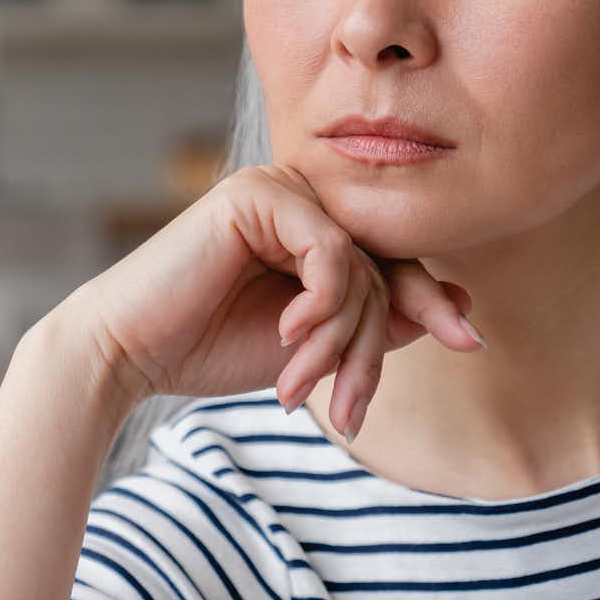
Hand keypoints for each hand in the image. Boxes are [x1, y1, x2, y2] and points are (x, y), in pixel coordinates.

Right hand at [54, 163, 483, 440]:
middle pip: (381, 270)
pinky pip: (330, 251)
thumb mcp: (313, 346)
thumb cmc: (209, 349)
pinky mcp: (257, 194)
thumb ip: (376, 322)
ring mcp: (279, 190)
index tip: (470, 342)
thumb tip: (458, 305)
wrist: (129, 353)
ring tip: (301, 385)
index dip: (430, 304)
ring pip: (360, 268)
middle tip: (345, 408)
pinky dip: (320, 303)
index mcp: (313, 230)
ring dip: (338, 341)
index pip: (392, 263)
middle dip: (368, 349)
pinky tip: (285, 335)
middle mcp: (301, 200)